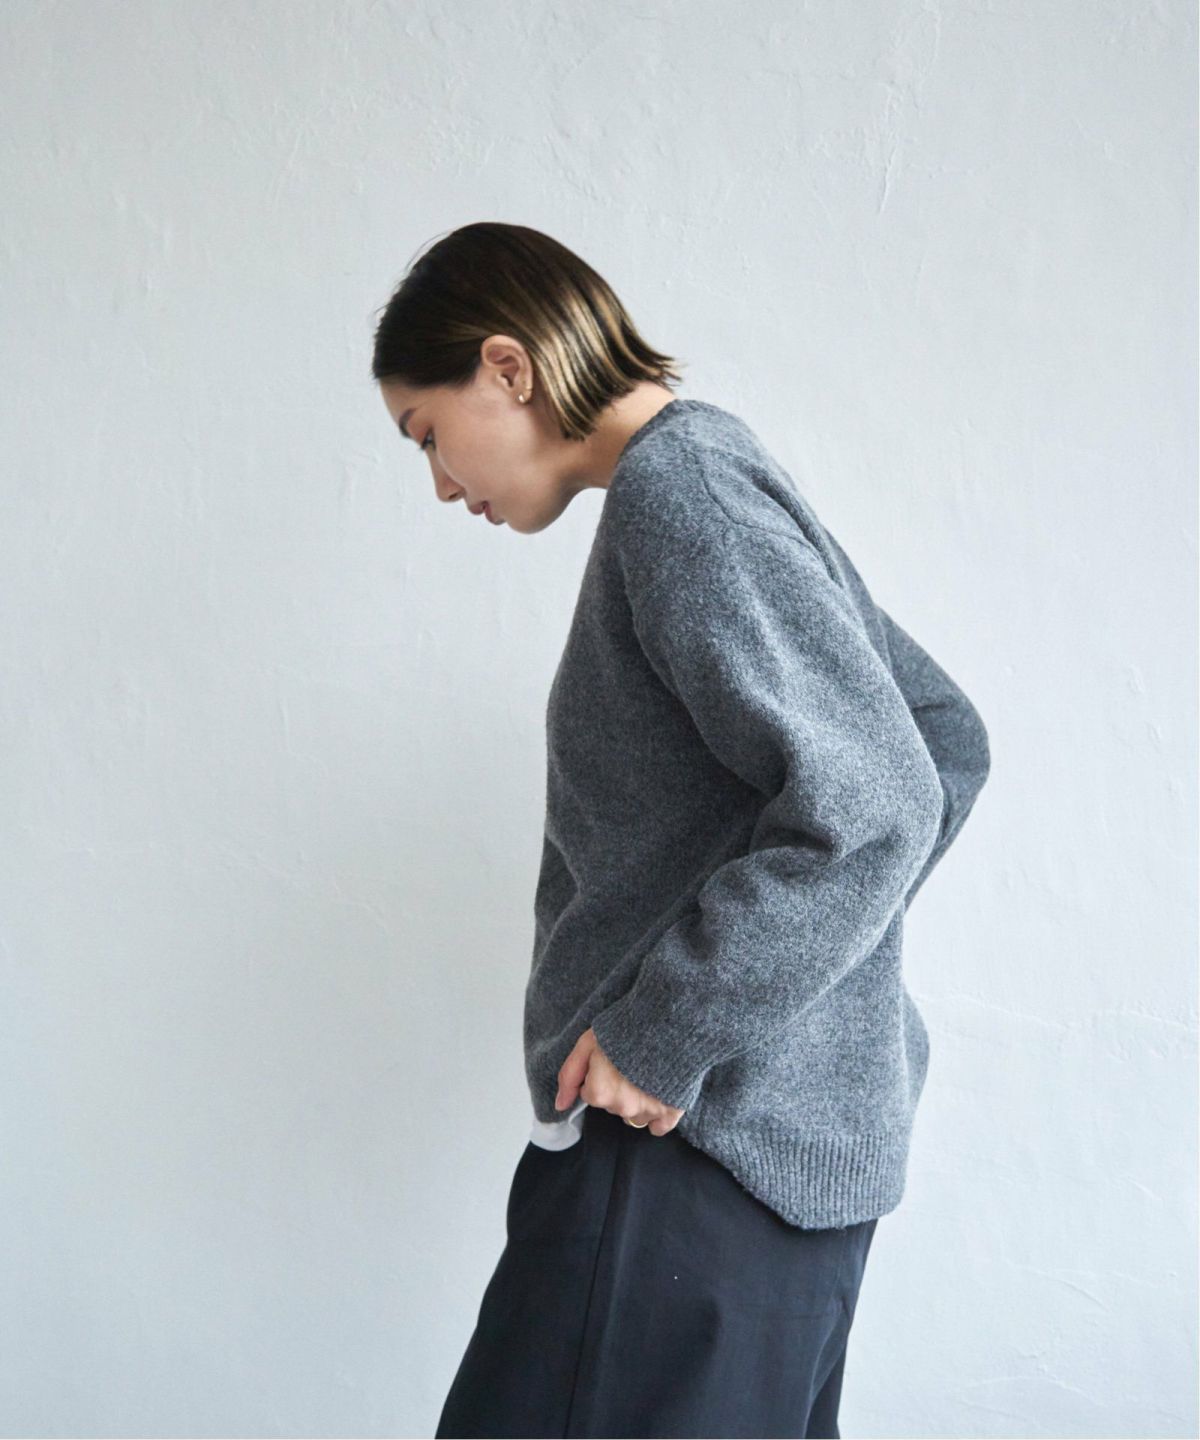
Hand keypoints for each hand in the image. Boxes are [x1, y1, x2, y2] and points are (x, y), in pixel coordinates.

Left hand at [554, 1027, 684, 1137]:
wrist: (667, 1021)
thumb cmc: (623, 1030)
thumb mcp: (587, 1044)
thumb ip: (569, 1076)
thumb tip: (560, 1106)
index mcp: (600, 1093)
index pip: (590, 1094)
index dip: (597, 1075)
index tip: (608, 1059)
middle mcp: (622, 1107)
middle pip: (612, 1105)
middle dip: (617, 1088)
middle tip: (628, 1062)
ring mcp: (648, 1111)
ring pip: (634, 1116)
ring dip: (636, 1100)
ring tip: (645, 1073)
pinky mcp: (671, 1111)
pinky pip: (658, 1128)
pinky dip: (657, 1116)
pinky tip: (658, 1095)